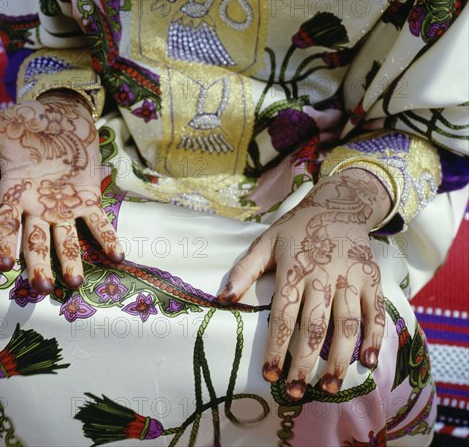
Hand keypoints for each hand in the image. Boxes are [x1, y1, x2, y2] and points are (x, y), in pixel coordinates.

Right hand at [0, 92, 123, 293]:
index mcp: (14, 193)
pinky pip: (98, 224)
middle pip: (36, 242)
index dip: (4, 244)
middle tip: (43, 288)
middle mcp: (38, 207)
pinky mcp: (89, 200)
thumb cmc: (27, 121)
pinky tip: (118, 257)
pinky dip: (108, 239)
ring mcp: (64, 207)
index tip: (2, 266)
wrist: (63, 113)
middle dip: (38, 265)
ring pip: (65, 240)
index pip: (7, 224)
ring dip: (70, 261)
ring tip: (74, 283)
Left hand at [218, 169, 390, 400]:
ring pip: (347, 325)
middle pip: (315, 327)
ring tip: (329, 387)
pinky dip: (375, 338)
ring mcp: (350, 279)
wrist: (338, 206)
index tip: (269, 374)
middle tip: (296, 392)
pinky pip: (375, 313)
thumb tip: (223, 299)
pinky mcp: (371, 280)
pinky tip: (368, 362)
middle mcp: (324, 277)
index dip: (276, 346)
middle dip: (304, 363)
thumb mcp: (265, 242)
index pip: (284, 315)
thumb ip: (244, 271)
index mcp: (294, 269)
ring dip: (339, 359)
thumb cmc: (295, 229)